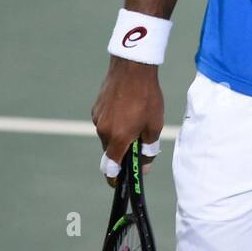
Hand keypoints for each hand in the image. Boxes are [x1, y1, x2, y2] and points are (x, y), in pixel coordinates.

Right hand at [91, 57, 163, 185]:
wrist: (132, 67)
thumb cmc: (147, 96)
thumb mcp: (154, 125)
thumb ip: (148, 149)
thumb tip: (144, 166)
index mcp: (117, 138)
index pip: (110, 167)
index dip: (115, 178)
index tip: (120, 183)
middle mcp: (103, 131)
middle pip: (111, 150)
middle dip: (123, 150)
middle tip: (140, 140)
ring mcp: (97, 118)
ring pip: (108, 135)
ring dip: (120, 134)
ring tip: (137, 118)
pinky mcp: (96, 107)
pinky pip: (105, 121)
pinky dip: (115, 121)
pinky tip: (128, 108)